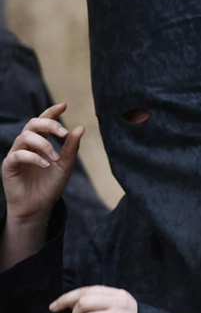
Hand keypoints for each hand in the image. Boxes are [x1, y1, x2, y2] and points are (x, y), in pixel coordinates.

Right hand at [3, 104, 83, 268]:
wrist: (38, 207)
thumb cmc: (50, 186)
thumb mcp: (65, 166)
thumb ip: (71, 148)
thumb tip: (80, 128)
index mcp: (40, 143)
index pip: (43, 122)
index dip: (51, 112)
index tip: (64, 105)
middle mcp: (26, 145)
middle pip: (32, 124)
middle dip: (48, 124)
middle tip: (63, 133)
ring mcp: (16, 154)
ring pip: (25, 137)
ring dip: (43, 144)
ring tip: (55, 157)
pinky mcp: (8, 165)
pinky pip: (18, 155)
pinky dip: (34, 158)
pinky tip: (46, 165)